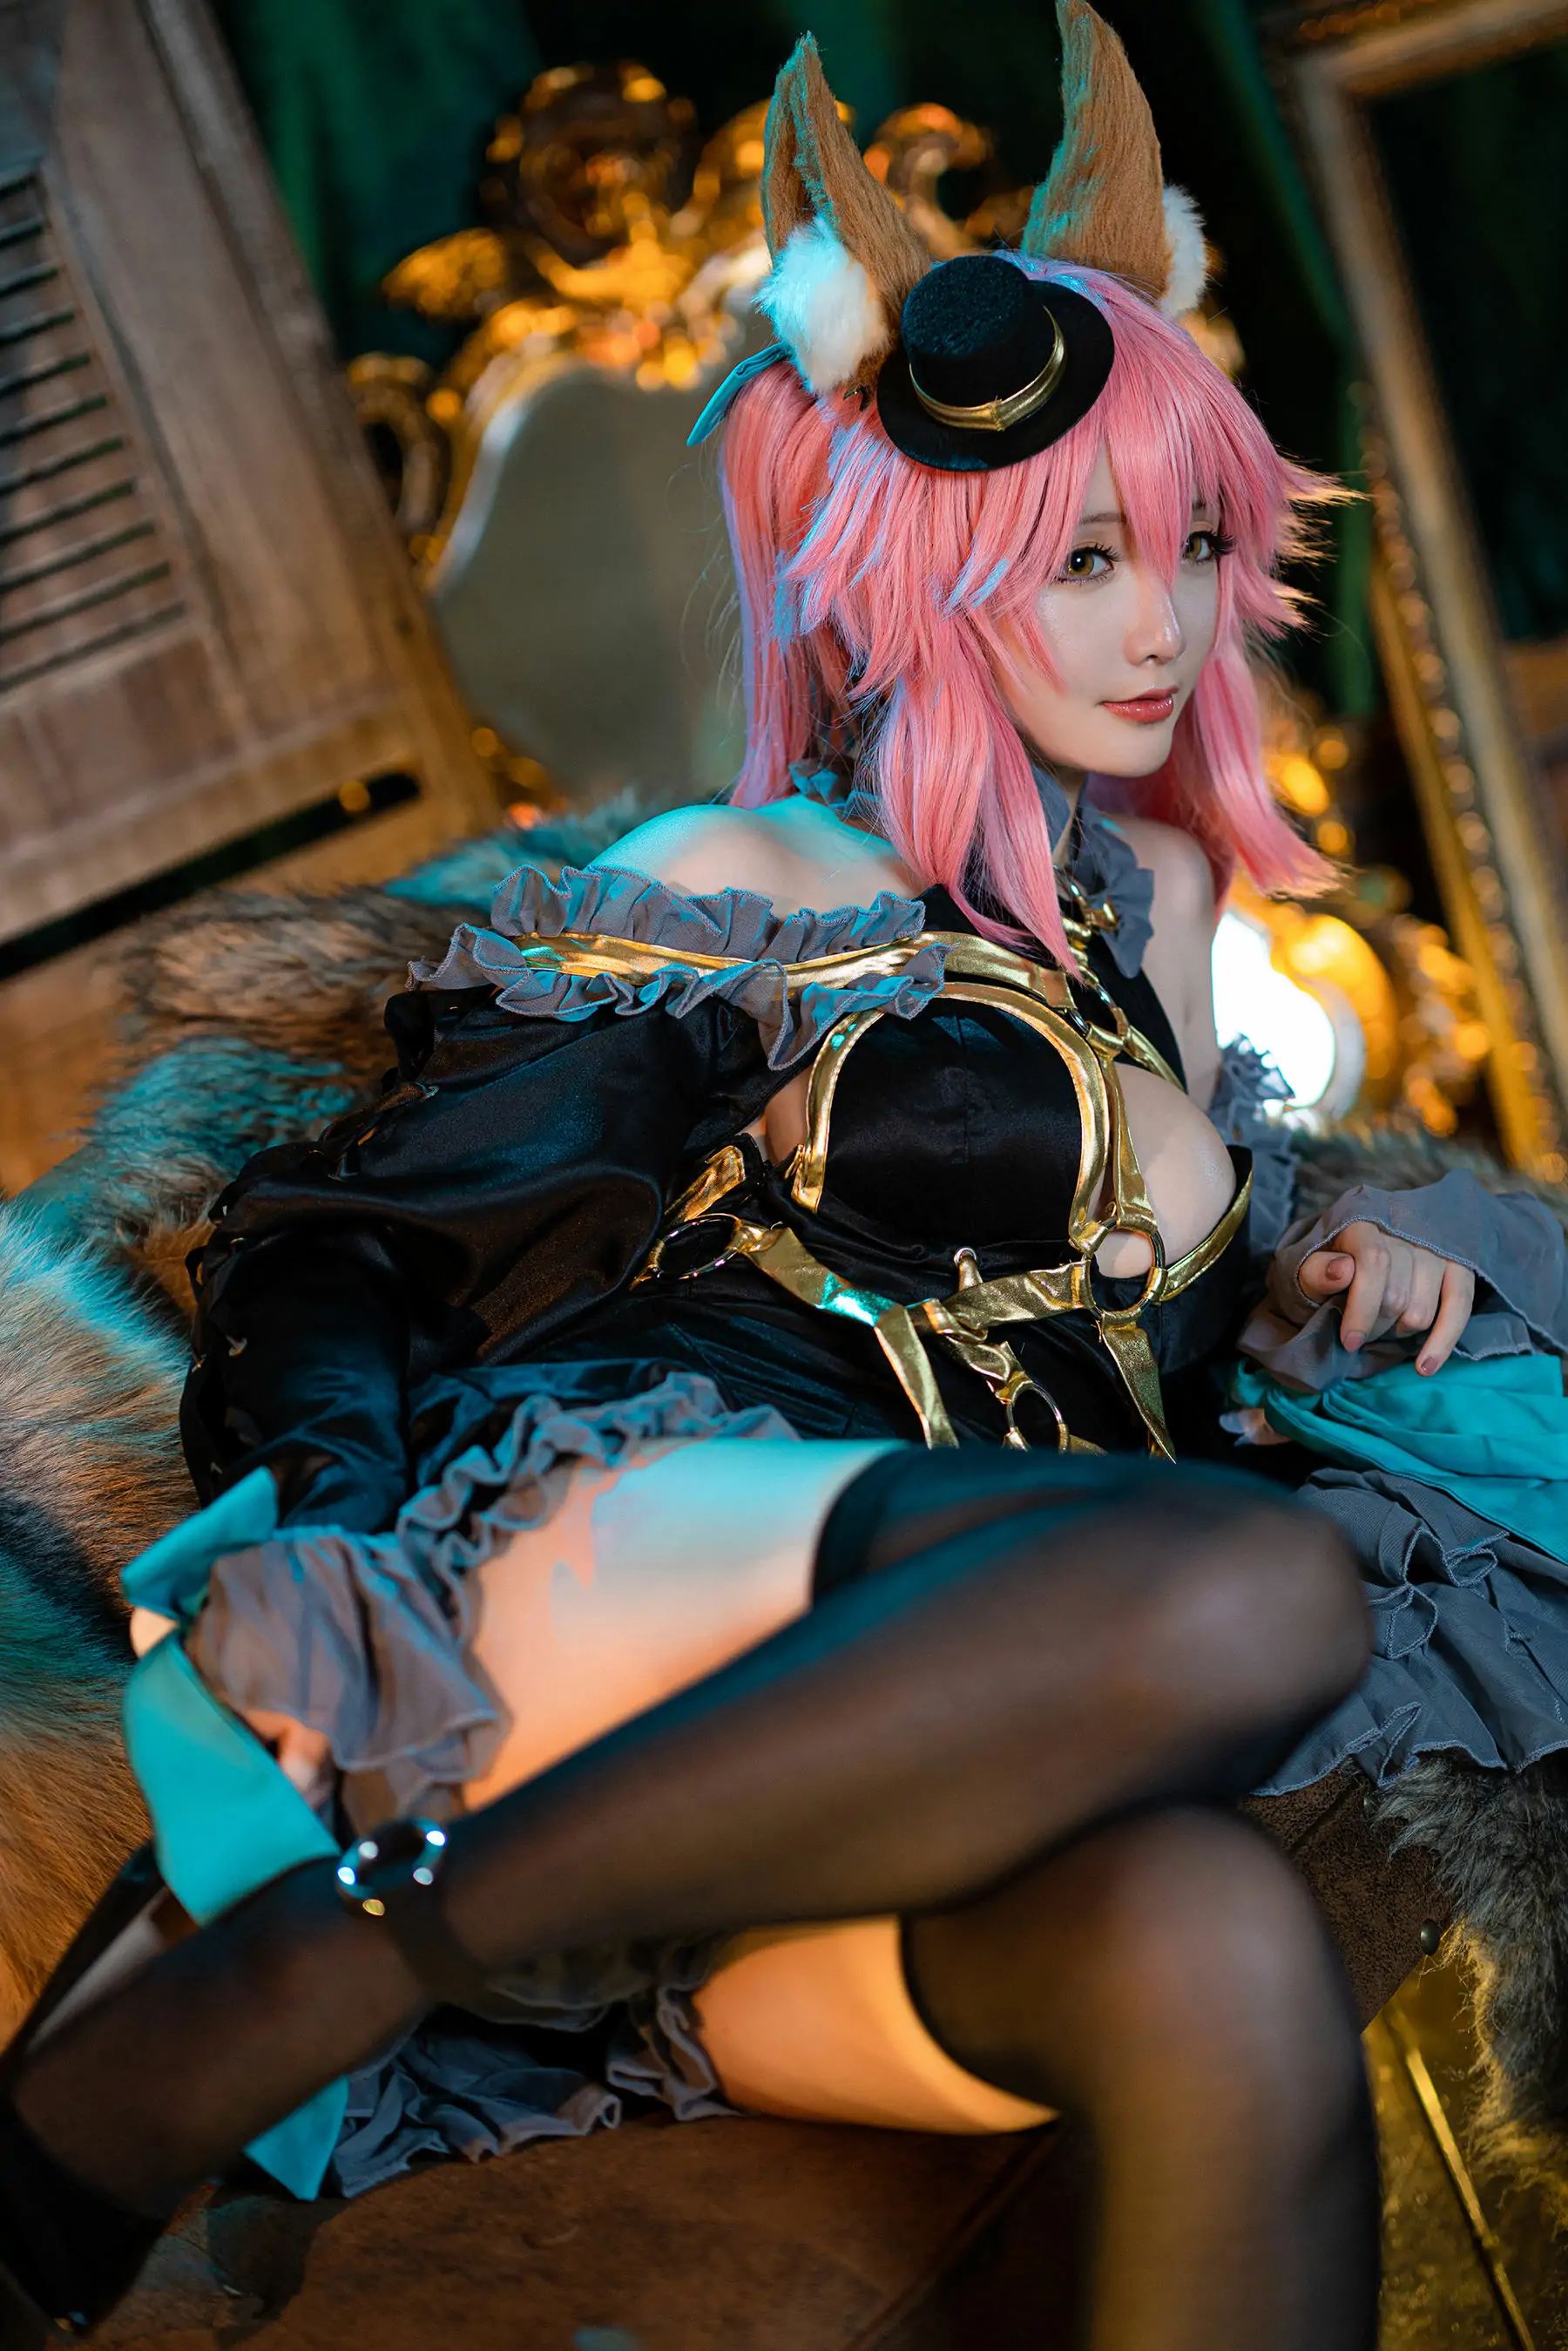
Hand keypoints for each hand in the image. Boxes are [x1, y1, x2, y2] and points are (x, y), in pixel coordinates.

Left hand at [1297, 1221, 1474, 1374]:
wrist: (1353, 1255)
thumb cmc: (1327, 1269)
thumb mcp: (1306, 1269)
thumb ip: (1315, 1271)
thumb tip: (1342, 1270)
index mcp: (1364, 1223)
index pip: (1375, 1262)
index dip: (1362, 1308)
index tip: (1349, 1341)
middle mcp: (1405, 1230)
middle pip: (1397, 1296)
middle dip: (1374, 1326)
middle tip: (1360, 1331)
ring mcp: (1436, 1248)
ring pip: (1422, 1310)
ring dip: (1399, 1332)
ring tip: (1383, 1326)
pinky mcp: (1459, 1267)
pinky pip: (1459, 1307)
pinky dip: (1442, 1342)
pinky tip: (1425, 1367)